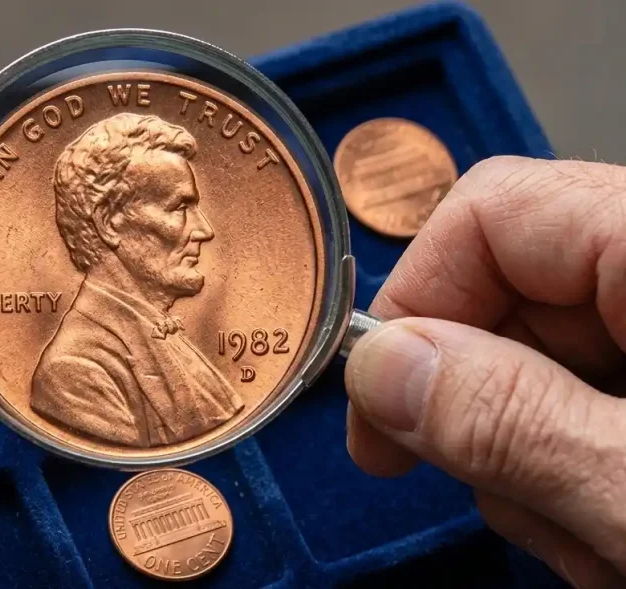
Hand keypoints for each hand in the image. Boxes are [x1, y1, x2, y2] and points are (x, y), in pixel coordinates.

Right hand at [344, 155, 625, 587]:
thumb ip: (514, 422)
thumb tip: (381, 365)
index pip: (495, 211)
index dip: (416, 301)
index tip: (378, 408)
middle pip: (508, 298)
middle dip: (479, 413)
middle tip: (504, 503)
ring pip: (539, 369)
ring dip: (531, 468)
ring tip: (599, 550)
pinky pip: (585, 410)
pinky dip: (576, 479)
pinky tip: (614, 539)